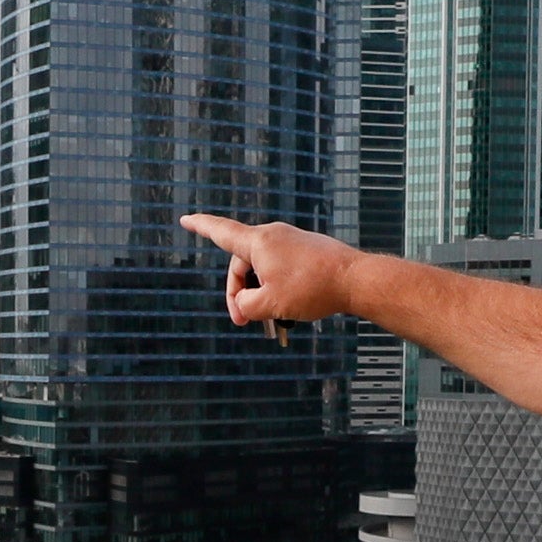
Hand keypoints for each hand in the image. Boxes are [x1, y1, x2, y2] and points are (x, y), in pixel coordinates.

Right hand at [180, 214, 354, 327]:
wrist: (356, 279)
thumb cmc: (313, 288)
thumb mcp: (271, 304)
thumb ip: (247, 305)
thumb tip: (247, 303)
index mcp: (258, 243)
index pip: (221, 232)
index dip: (200, 226)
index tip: (186, 219)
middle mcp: (272, 236)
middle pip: (241, 264)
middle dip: (239, 293)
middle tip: (244, 322)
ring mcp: (290, 241)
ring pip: (261, 269)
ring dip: (259, 293)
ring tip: (272, 319)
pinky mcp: (305, 250)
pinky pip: (280, 267)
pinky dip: (276, 287)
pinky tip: (289, 309)